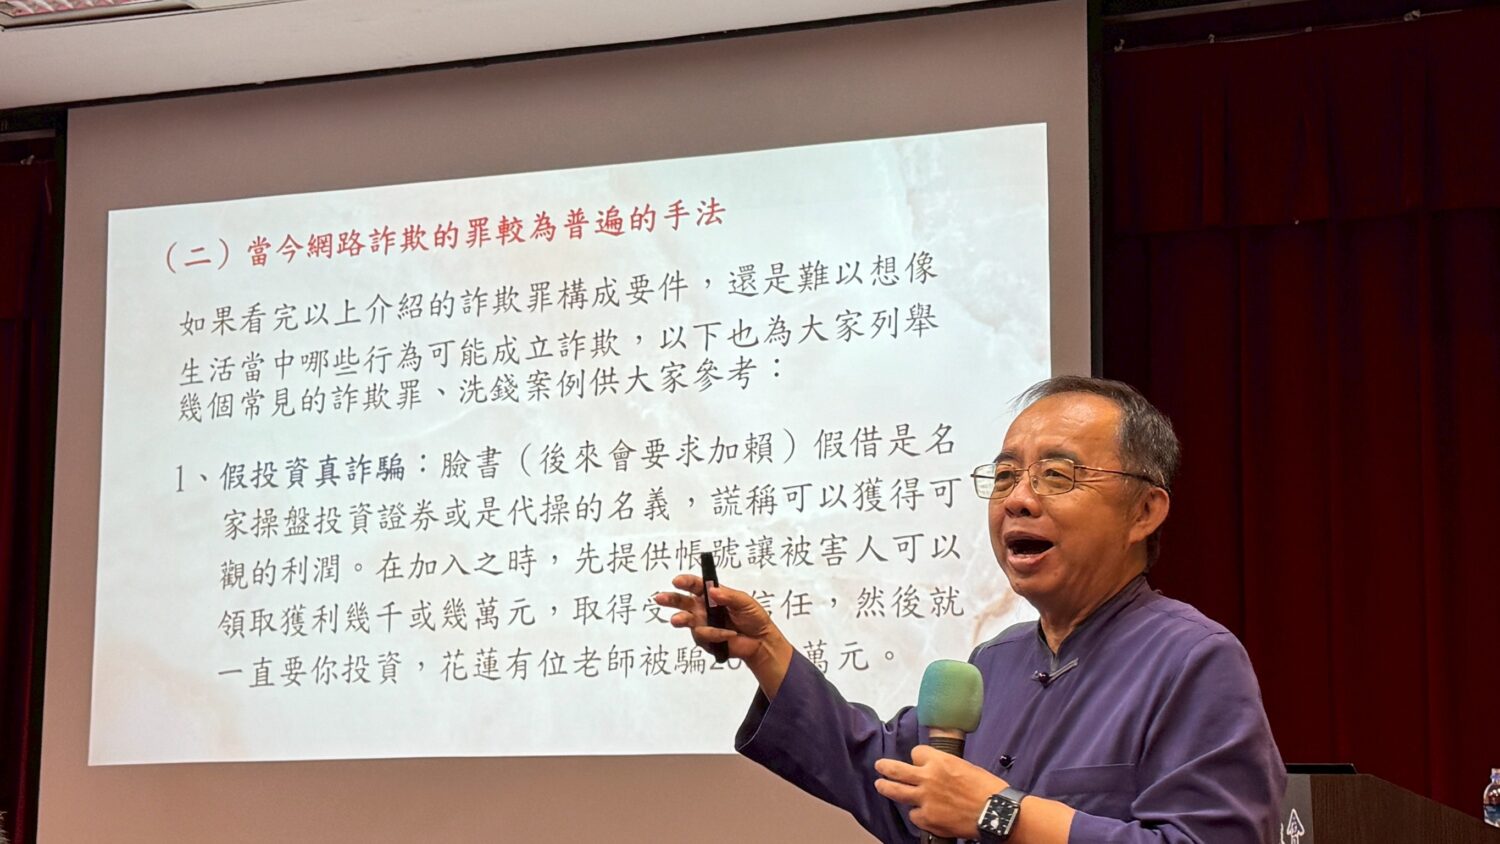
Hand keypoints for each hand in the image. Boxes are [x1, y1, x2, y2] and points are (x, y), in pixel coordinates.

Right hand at [654, 574, 793, 697]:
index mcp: (712, 595)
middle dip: (670, 599)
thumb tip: (713, 591)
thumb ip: (730, 596)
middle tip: (660, 598)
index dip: (685, 582)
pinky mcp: (705, 640)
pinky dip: (716, 635)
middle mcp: (703, 609)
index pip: (695, 585)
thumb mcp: (745, 602)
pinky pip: (702, 636)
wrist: (760, 641)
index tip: (677, 581)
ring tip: (677, 620)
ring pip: (686, 621)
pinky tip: (729, 634)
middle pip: (681, 602)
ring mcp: (702, 624)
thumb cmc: (753, 617)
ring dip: (684, 620)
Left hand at [874, 745, 1006, 838]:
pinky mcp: (927, 818)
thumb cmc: (987, 789)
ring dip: (886, 787)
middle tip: (880, 766)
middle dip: (885, 767)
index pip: (916, 753)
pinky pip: (914, 814)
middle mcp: (927, 778)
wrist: (995, 812)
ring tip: (880, 785)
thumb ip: (946, 767)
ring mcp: (924, 799)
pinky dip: (917, 814)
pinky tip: (923, 814)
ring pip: (896, 791)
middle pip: (896, 769)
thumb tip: (938, 771)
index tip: (919, 761)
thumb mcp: (965, 767)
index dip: (918, 757)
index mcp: (939, 761)